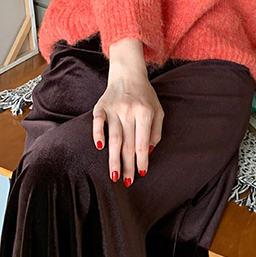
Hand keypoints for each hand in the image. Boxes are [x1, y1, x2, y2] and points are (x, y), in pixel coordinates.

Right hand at [92, 39, 163, 185]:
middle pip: (128, 144)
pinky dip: (98, 134)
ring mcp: (114, 108)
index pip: (142, 142)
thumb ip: (156, 131)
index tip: (141, 173)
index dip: (141, 159)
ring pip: (114, 138)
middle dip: (128, 165)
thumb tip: (147, 152)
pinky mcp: (101, 106)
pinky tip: (99, 148)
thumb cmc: (145, 96)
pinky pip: (98, 122)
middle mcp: (129, 111)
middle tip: (127, 182)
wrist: (128, 74)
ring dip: (113, 158)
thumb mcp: (158, 110)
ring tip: (114, 175)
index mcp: (145, 113)